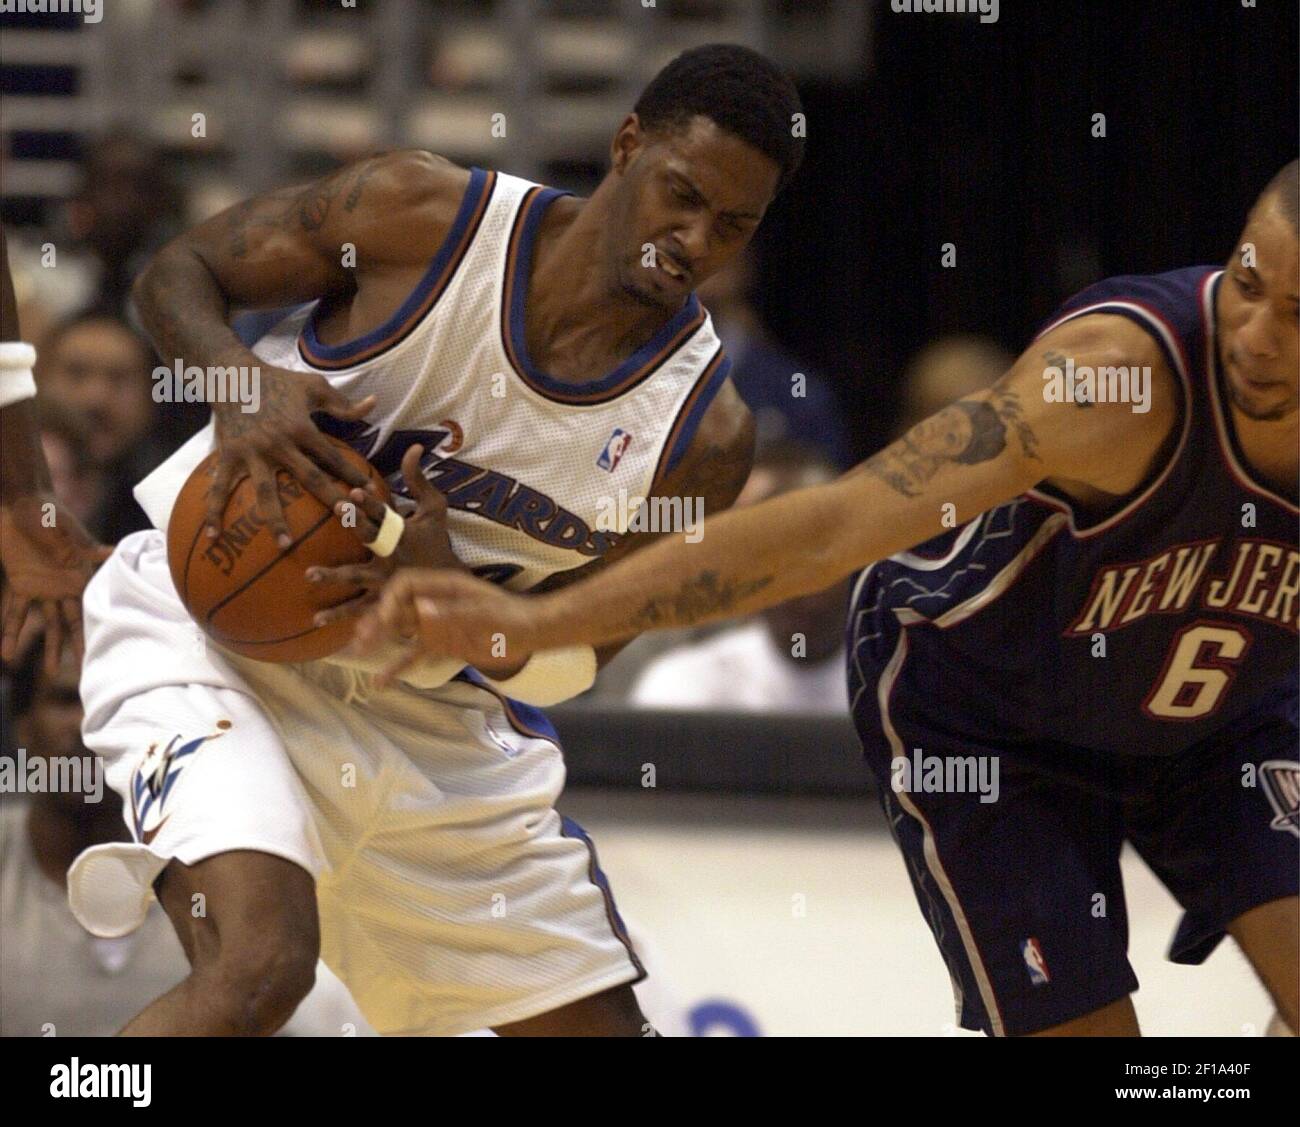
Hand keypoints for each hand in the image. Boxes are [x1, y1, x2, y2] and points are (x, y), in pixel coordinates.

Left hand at [0, 495, 111, 671]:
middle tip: (84, 670)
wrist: (19, 502)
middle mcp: (65, 585)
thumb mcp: (68, 529)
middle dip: (77, 646)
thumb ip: (84, 545)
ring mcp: (43, 587)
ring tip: (50, 673)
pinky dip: (12, 632)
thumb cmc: (48, 511)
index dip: (96, 627)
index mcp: (80, 573)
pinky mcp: (20, 584)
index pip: (90, 606)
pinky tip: (7, 654)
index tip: (104, 648)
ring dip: (48, 647)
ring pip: (48, 624)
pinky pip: (16, 613)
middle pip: (73, 622)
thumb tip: (112, 551)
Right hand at [207, 364, 377, 546]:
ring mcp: (252, 453)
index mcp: (301, 428)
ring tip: (284, 545)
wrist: (232, 374)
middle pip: (309, 478)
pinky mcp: (228, 456)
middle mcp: (279, 443)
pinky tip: (213, 538)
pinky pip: (219, 488)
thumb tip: (372, 404)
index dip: (353, 475)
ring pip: (266, 491)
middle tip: (346, 523)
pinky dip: (213, 512)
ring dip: (275, 520)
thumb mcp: (314, 386)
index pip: (334, 457)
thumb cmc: (278, 382)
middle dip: (330, 501)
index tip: (370, 494)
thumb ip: (342, 403)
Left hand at [308, 445, 462, 626]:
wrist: (451, 585)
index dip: (371, 503)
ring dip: (335, 577)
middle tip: (335, 509)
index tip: (352, 490)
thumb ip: (419, 479)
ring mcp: (388, 582)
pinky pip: (359, 610)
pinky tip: (315, 621)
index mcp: (405, 532)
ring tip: (310, 575)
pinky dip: (339, 616)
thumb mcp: (435, 508)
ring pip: (359, 578)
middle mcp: (395, 556)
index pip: (386, 514)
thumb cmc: (437, 541)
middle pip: (371, 539)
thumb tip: (415, 446)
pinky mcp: (384, 603)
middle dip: (355, 526)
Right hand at [350, 567, 546, 685]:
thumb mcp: (484, 615)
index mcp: (444, 586)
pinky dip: (399, 666)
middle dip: (377, 621)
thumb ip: (452, 614)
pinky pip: (416, 654)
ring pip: (401, 630)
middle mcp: (435, 602)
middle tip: (360, 639)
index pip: (406, 586)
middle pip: (398, 607)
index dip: (391, 601)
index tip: (385, 621)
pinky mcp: (442, 644)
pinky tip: (381, 682)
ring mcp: (438, 623)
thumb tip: (420, 611)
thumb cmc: (512, 617)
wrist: (533, 632)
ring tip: (358, 651)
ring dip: (381, 640)